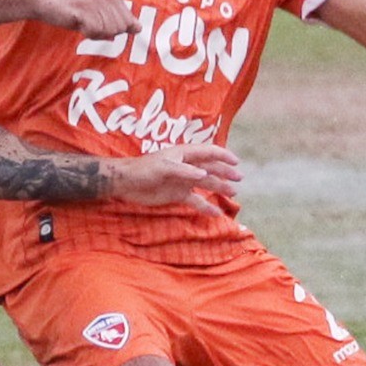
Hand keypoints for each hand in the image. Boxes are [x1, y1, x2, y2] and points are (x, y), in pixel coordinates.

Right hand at [45, 0, 136, 40]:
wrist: (45, 1)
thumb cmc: (73, 9)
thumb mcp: (99, 11)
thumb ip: (119, 18)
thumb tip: (139, 29)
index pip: (127, 23)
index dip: (112, 29)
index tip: (96, 21)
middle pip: (119, 28)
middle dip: (105, 32)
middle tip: (88, 24)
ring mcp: (94, 1)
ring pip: (108, 32)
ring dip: (94, 34)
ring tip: (82, 23)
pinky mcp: (82, 10)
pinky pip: (94, 32)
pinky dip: (86, 34)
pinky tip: (77, 24)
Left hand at [108, 143, 241, 214]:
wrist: (126, 183)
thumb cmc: (144, 169)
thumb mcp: (164, 167)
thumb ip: (184, 171)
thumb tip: (204, 175)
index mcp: (184, 154)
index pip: (208, 152)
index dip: (222, 155)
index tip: (236, 161)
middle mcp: (187, 167)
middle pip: (210, 168)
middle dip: (225, 172)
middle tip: (238, 179)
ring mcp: (183, 181)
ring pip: (206, 184)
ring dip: (219, 188)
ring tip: (233, 194)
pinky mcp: (177, 195)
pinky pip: (195, 200)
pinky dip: (205, 206)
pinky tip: (216, 213)